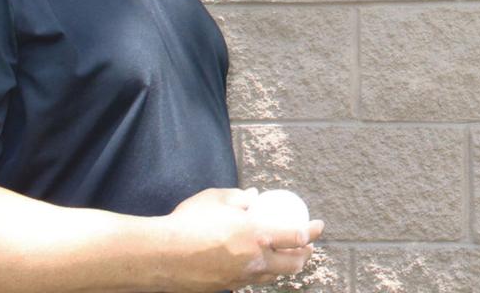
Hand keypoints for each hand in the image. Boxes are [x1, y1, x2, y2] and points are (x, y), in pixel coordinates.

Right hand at [166, 187, 324, 291]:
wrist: (161, 256)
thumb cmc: (188, 222)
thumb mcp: (216, 199)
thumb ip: (239, 197)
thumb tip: (254, 196)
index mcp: (257, 235)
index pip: (295, 235)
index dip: (311, 231)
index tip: (318, 225)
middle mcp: (254, 261)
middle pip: (292, 264)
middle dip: (304, 255)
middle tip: (307, 246)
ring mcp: (240, 278)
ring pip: (272, 276)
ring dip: (284, 267)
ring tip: (287, 257)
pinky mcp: (226, 288)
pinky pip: (251, 281)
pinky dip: (260, 273)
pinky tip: (257, 265)